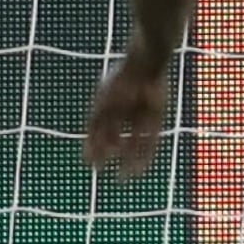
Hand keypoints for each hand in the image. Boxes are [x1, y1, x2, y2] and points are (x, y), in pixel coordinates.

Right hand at [83, 54, 171, 179]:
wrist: (146, 64)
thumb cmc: (121, 81)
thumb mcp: (104, 103)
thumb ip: (97, 121)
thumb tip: (90, 143)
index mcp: (108, 104)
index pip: (98, 131)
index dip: (93, 147)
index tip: (86, 162)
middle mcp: (124, 111)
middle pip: (115, 137)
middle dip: (107, 155)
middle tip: (99, 172)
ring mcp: (140, 114)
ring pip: (134, 142)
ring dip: (128, 161)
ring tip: (124, 179)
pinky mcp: (157, 116)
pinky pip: (151, 139)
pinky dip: (146, 155)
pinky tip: (141, 169)